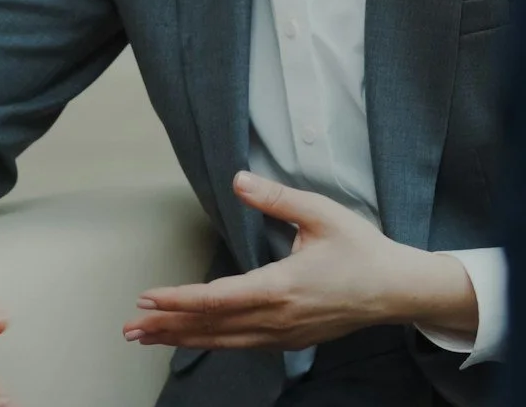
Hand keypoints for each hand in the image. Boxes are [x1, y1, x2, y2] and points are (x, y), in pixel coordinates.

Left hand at [123, 172, 476, 351]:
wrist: (396, 291)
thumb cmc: (362, 250)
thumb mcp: (322, 213)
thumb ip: (277, 198)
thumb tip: (239, 179)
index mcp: (282, 286)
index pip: (217, 297)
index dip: (179, 299)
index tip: (148, 296)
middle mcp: (277, 317)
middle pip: (211, 326)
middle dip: (167, 327)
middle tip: (129, 328)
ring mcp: (283, 334)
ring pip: (222, 341)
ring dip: (182, 339)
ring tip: (147, 338)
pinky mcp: (289, 340)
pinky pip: (241, 345)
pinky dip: (210, 343)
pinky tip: (192, 339)